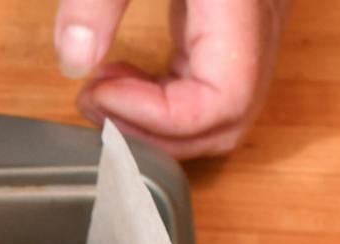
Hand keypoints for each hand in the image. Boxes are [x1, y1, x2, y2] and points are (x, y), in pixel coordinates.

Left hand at [53, 0, 291, 158]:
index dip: (156, 119)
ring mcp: (254, 23)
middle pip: (227, 120)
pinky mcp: (233, 20)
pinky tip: (120, 76)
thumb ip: (100, 0)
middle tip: (94, 106)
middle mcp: (264, 18)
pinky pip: (208, 82)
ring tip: (101, 92)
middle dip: (152, 133)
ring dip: (155, 120)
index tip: (100, 96)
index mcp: (246, 1)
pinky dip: (161, 96)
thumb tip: (74, 61)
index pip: (223, 102)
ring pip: (221, 108)